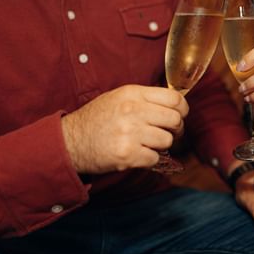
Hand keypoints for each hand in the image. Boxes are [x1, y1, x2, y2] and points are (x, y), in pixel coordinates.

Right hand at [61, 84, 187, 173]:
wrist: (70, 142)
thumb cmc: (97, 119)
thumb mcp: (119, 98)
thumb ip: (145, 98)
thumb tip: (175, 105)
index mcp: (133, 93)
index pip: (174, 99)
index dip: (183, 109)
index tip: (180, 116)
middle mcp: (133, 110)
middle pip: (175, 120)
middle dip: (176, 129)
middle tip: (167, 133)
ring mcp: (130, 133)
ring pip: (167, 140)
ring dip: (161, 145)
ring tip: (147, 143)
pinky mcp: (127, 154)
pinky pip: (155, 158)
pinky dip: (149, 159)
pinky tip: (137, 154)